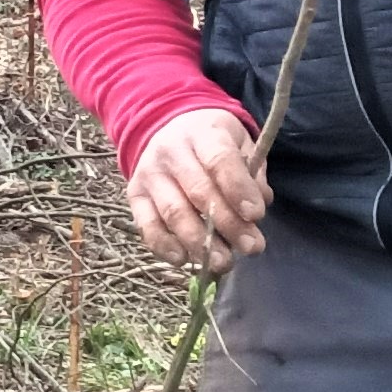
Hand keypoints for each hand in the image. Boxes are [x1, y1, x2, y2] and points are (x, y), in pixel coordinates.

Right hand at [127, 108, 269, 272]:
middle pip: (199, 192)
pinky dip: (164, 246)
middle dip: (227, 224)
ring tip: (223, 263)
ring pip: (173, 212)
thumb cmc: (213, 141)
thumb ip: (252, 175)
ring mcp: (149, 174)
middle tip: (251, 247)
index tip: (256, 215)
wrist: (167, 129)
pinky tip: (184, 259)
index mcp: (202, 134)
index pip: (219, 161)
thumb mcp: (240, 143)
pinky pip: (147, 225)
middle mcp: (170, 152)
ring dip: (199, 242)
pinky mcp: (135, 195)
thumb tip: (256, 211)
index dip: (238, 189)